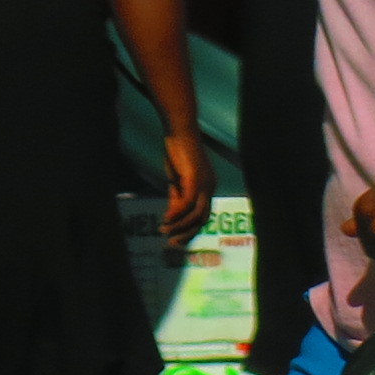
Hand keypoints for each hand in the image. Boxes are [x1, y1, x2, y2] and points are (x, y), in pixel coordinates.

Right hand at [158, 127, 209, 248]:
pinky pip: (187, 202)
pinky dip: (176, 213)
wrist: (179, 131)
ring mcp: (204, 183)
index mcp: (207, 187)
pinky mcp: (195, 178)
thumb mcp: (177, 180)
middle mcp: (210, 187)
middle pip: (202, 219)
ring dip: (179, 225)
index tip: (177, 240)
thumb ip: (177, 196)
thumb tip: (173, 215)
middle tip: (171, 243)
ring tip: (165, 231)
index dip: (190, 230)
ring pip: (195, 214)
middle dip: (187, 233)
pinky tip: (165, 219)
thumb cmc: (177, 152)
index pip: (203, 215)